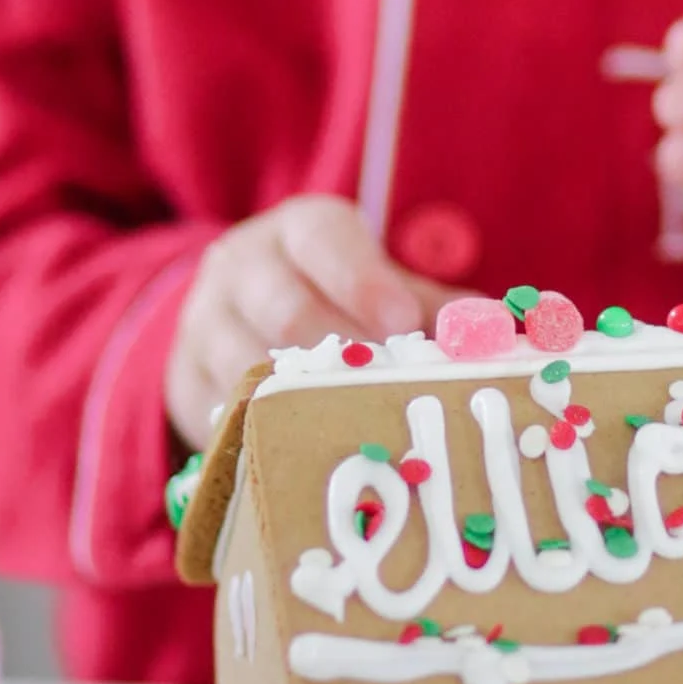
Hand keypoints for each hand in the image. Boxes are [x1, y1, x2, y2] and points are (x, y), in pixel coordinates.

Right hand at [165, 197, 448, 449]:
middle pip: (283, 308)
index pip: (324, 241)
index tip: (402, 322)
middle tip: (385, 389)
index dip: (363, 280)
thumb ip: (434, 306)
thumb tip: (498, 339)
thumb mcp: (376, 283)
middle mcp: (244, 265)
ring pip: (245, 364)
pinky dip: (263, 433)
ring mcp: (205, 321)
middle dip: (338, 351)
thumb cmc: (331, 296)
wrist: (232, 312)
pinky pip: (220, 411)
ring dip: (300, 400)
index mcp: (300, 230)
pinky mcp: (184, 377)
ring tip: (351, 428)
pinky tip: (302, 453)